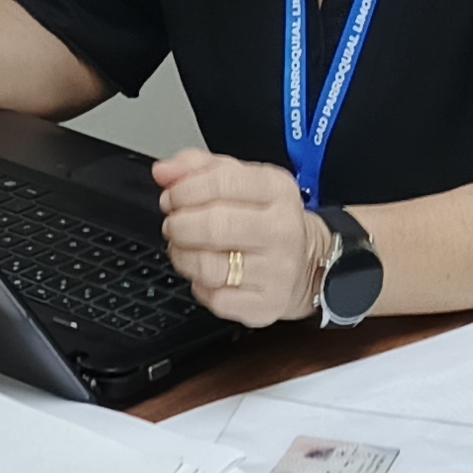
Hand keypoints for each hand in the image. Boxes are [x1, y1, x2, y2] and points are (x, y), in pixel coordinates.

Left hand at [155, 152, 328, 327]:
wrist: (308, 263)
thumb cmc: (266, 220)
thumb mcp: (240, 181)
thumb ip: (198, 169)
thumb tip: (164, 172)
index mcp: (277, 190)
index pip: (221, 182)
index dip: (184, 190)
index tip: (172, 198)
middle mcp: (282, 229)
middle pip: (213, 225)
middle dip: (179, 226)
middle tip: (175, 226)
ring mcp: (278, 270)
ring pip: (208, 266)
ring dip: (182, 257)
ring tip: (185, 250)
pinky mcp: (268, 304)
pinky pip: (215, 298)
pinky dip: (200, 287)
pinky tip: (207, 276)